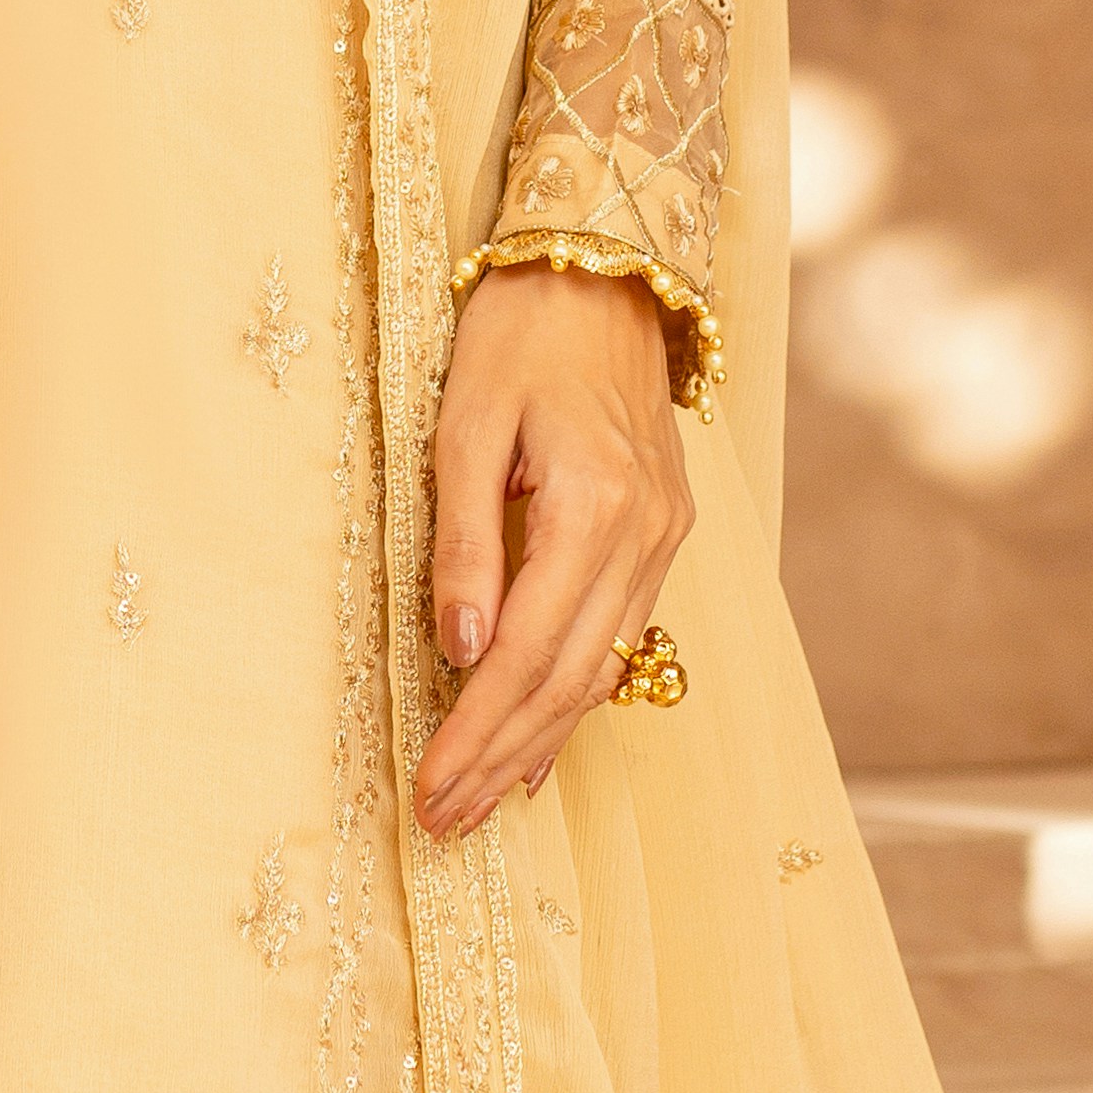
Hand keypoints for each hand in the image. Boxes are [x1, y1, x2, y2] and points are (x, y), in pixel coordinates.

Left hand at [416, 260, 687, 841]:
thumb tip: (458, 648)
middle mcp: (645, 534)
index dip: (475, 730)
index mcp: (595, 506)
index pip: (526, 653)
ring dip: (540, 743)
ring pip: (603, 670)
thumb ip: (463, 541)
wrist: (599, 272)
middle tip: (443, 819)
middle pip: (571, 681)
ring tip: (482, 802)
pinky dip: (577, 697)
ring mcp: (664, 537)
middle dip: (503, 758)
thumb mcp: (461, 425)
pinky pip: (621, 636)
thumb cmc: (515, 337)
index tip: (428, 786)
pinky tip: (542, 742)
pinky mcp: (665, 533)